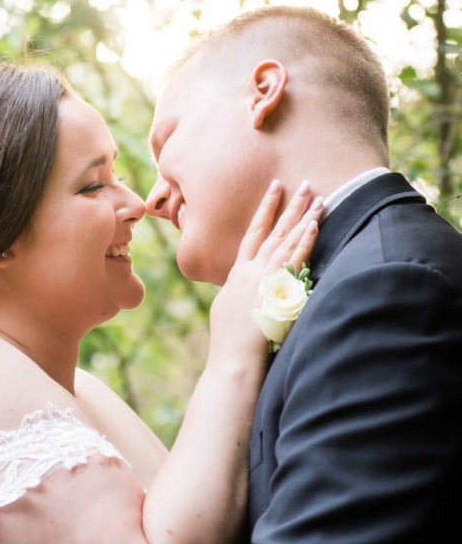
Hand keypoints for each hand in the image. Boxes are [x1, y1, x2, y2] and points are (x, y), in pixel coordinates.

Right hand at [208, 179, 321, 368]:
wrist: (231, 361)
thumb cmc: (230, 346)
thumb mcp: (228, 314)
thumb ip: (238, 297)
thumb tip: (244, 295)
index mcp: (236, 276)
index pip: (252, 235)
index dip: (264, 211)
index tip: (275, 190)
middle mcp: (249, 272)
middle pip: (271, 231)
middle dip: (286, 205)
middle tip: (300, 183)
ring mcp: (262, 279)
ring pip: (284, 240)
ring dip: (300, 217)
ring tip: (315, 195)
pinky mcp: (275, 291)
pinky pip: (293, 260)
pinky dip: (304, 241)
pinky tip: (314, 224)